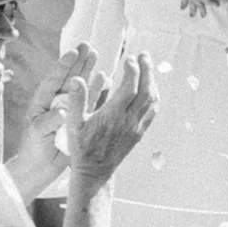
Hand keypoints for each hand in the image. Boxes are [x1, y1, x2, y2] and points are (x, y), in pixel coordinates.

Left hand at [10, 46, 102, 195]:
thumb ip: (47, 122)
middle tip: (87, 46)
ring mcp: (69, 108)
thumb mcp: (37, 135)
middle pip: (69, 77)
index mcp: (42, 102)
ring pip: (81, 86)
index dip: (64, 66)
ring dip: (89, 71)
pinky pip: (91, 101)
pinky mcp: (79, 118)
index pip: (53, 80)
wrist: (40, 168)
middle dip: (78, 62)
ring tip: (97, 55)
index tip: (73, 53)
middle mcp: (56, 101)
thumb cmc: (33, 150)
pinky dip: (97, 90)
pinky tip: (105, 79)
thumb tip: (61, 112)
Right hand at [65, 50, 156, 188]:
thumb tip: (76, 78)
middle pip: (146, 91)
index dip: (132, 71)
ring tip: (148, 67)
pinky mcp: (140, 133)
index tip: (129, 58)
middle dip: (147, 71)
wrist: (94, 171)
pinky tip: (150, 88)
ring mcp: (136, 127)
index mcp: (112, 116)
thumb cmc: (81, 148)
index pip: (130, 88)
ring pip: (152, 101)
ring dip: (152, 82)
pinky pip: (152, 112)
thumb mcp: (73, 124)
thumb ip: (76, 100)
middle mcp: (128, 121)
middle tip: (144, 55)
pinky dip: (154, 97)